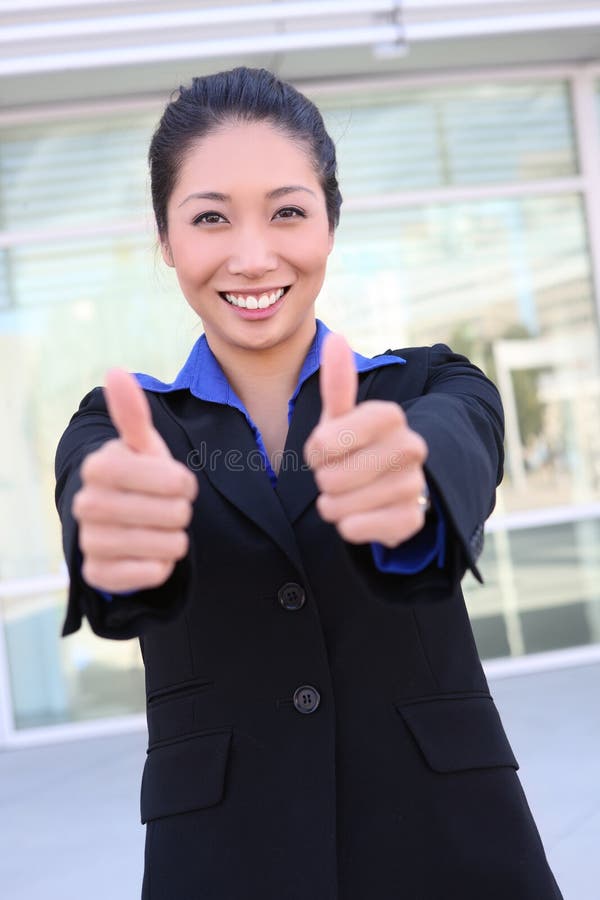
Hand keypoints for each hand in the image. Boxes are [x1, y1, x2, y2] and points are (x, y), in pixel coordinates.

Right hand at [72, 369, 197, 592]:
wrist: (123, 529)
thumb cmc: (141, 481)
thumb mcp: (143, 448)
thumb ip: (133, 414)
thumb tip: (116, 371)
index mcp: (100, 466)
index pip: (173, 479)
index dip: (183, 482)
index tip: (175, 483)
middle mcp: (87, 503)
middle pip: (175, 513)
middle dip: (180, 511)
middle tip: (165, 508)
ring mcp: (91, 541)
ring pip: (169, 544)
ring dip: (174, 538)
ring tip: (158, 529)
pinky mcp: (99, 575)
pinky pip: (154, 572)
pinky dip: (162, 565)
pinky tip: (148, 553)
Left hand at [304, 333, 428, 547]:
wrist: (390, 488)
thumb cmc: (356, 446)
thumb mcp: (341, 416)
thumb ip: (338, 381)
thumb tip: (336, 337)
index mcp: (390, 416)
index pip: (324, 442)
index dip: (316, 450)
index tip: (327, 448)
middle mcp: (411, 448)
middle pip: (330, 477)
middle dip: (324, 479)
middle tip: (340, 472)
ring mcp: (414, 486)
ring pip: (340, 505)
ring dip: (334, 504)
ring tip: (350, 493)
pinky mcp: (411, 520)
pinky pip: (356, 529)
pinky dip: (349, 526)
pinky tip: (362, 513)